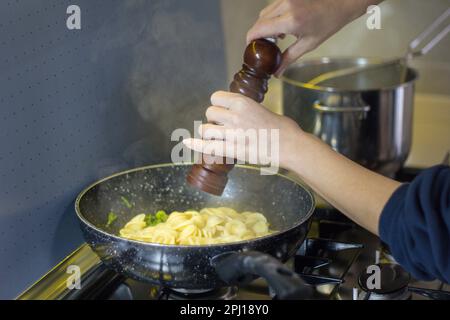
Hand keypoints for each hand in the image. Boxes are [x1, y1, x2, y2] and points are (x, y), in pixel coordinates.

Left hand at [183, 91, 303, 169]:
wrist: (290, 145)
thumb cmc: (281, 128)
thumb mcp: (262, 109)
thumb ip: (245, 110)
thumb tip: (233, 113)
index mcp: (243, 102)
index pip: (216, 98)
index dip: (217, 105)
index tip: (222, 111)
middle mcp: (235, 116)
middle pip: (210, 113)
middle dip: (213, 120)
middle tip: (224, 127)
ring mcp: (233, 134)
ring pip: (206, 129)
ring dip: (209, 133)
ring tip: (218, 137)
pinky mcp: (234, 150)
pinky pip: (208, 147)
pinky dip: (195, 144)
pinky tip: (187, 142)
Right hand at [247, 0, 379, 75]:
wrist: (343, 1)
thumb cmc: (329, 22)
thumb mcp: (309, 44)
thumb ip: (288, 58)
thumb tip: (277, 73)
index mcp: (291, 21)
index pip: (259, 29)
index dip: (250, 38)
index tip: (250, 47)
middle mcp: (286, 6)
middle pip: (260, 20)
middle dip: (258, 33)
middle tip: (264, 46)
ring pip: (265, 12)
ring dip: (266, 24)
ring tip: (277, 37)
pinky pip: (273, 6)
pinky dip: (273, 16)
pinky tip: (283, 26)